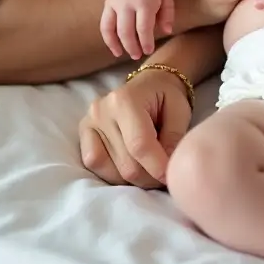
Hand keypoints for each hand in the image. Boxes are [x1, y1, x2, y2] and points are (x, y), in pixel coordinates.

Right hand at [78, 66, 192, 187]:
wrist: (147, 83)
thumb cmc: (166, 96)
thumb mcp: (179, 111)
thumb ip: (174, 139)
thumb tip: (167, 170)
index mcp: (125, 100)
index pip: (139, 145)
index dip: (157, 167)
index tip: (171, 178)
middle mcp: (101, 111)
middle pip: (125, 164)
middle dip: (149, 177)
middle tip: (164, 174)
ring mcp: (88, 123)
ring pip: (110, 171)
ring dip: (134, 180)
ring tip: (148, 169)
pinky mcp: (83, 134)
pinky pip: (95, 166)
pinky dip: (115, 174)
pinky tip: (130, 165)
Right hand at [100, 0, 173, 59]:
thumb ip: (168, 15)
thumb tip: (166, 32)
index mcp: (145, 1)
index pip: (143, 27)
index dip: (146, 42)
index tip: (149, 50)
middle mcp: (127, 2)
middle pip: (126, 31)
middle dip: (132, 46)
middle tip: (138, 55)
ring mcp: (115, 2)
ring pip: (111, 28)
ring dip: (116, 44)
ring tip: (121, 54)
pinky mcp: (108, 2)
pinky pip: (104, 23)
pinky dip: (107, 37)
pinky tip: (113, 47)